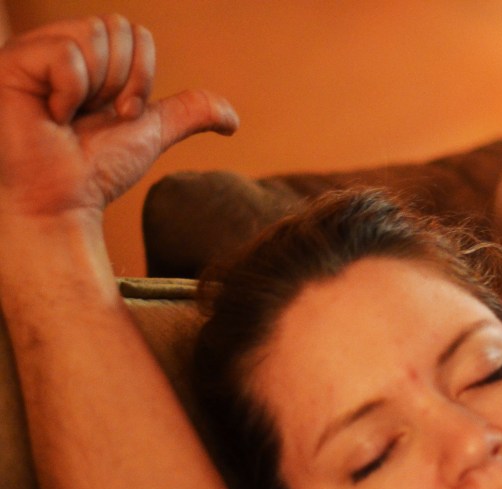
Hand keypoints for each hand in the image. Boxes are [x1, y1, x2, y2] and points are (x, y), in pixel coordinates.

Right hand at [0, 15, 237, 221]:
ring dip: (97, 89)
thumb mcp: (152, 132)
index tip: (123, 113)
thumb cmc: (99, 169)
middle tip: (96, 116)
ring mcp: (28, 52)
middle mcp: (52, 46)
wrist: (66, 201)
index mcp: (83, 56)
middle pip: (115, 28)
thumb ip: (188, 113)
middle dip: (122, 82)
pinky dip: (72, 92)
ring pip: (92, 36)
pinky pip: (67, 55)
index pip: (132, 31)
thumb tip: (232, 119)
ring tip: (71, 116)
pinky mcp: (10, 62)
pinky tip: (51, 115)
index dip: (141, 76)